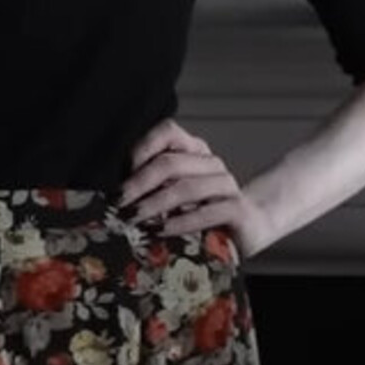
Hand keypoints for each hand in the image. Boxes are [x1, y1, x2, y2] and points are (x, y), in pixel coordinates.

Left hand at [120, 119, 271, 256]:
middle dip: (139, 184)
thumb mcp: (173, 197)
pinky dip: (181, 222)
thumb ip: (151, 188)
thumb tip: (115, 196)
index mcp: (193, 151)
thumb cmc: (201, 213)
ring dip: (155, 204)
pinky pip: (208, 212)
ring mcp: (226, 185)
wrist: (249, 228)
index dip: (143, 148)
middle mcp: (210, 164)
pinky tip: (162, 231)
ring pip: (187, 188)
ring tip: (134, 219)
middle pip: (171, 163)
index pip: (168, 132)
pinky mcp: (238, 209)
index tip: (123, 173)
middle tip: (119, 203)